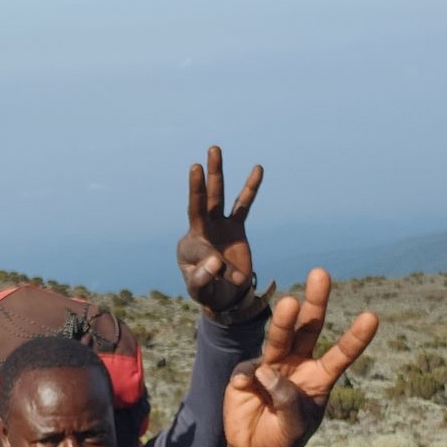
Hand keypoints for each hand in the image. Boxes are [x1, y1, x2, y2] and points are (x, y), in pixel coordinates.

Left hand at [176, 144, 261, 314]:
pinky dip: (250, 188)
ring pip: (219, 196)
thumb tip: (216, 261)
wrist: (225, 296)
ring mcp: (219, 226)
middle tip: (197, 164)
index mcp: (189, 243)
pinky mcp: (236, 228)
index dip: (207, 246)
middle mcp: (202, 229)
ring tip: (214, 149)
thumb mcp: (199, 290)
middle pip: (201, 201)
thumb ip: (203, 278)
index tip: (217, 262)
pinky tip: (257, 169)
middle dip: (200, 183)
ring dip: (217, 174)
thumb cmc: (208, 292)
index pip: (196, 230)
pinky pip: (244, 205)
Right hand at [223, 268, 377, 446]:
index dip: (355, 337)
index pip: (340, 354)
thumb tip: (267, 370)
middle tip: (321, 274)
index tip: (372, 317)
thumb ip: (287, 398)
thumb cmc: (284, 438)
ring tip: (290, 303)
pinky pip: (248, 369)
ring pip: (279, 336)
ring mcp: (272, 365)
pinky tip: (243, 387)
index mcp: (319, 377)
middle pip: (308, 328)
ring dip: (284, 320)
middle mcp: (297, 364)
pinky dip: (247, 377)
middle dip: (315, 301)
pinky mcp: (247, 373)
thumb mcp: (295, 424)